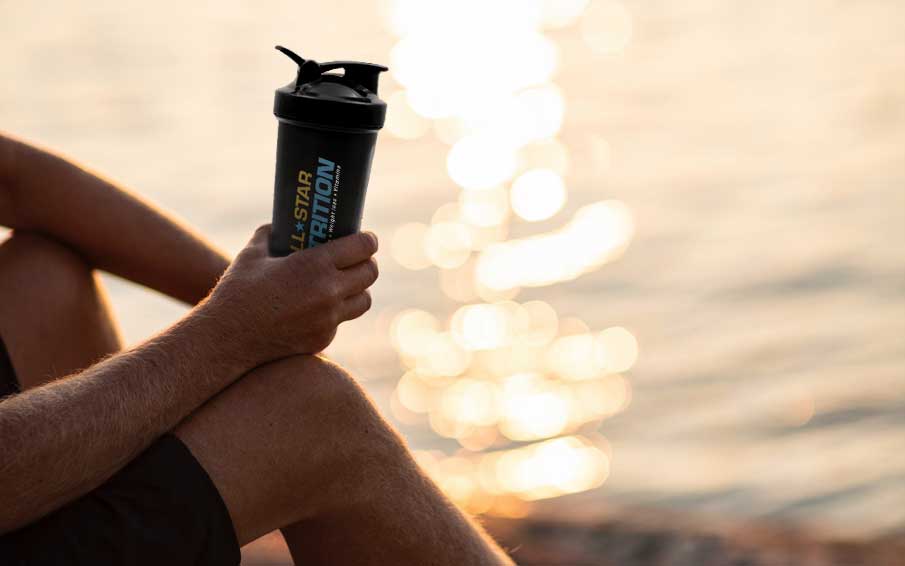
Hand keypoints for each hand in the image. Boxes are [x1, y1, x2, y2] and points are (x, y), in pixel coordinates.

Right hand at [204, 224, 377, 362]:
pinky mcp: (323, 339)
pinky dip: (335, 313)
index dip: (368, 240)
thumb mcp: (252, 255)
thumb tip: (279, 226)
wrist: (227, 339)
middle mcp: (328, 292)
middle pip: (370, 273)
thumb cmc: (237, 292)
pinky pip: (340, 321)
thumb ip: (270, 235)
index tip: (367, 238)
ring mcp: (328, 319)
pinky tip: (319, 307)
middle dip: (368, 263)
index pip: (362, 247)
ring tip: (347, 284)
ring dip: (359, 289)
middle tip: (359, 259)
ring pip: (364, 300)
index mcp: (314, 265)